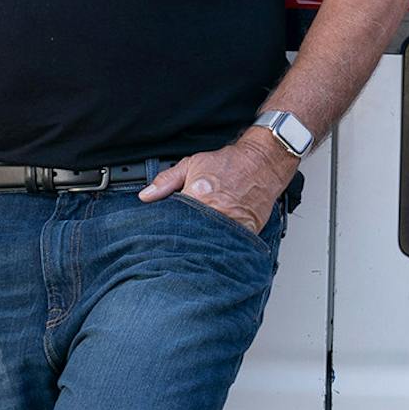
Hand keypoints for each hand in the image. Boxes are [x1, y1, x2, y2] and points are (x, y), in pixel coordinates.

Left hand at [137, 128, 297, 232]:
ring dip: (200, 244)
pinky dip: (221, 245)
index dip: (164, 228)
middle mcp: (214, 213)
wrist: (262, 163)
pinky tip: (215, 241)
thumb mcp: (192, 164)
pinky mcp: (246, 233)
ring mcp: (231, 225)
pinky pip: (229, 246)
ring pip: (208, 244)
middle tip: (177, 239)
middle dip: (181, 238)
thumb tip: (145, 196)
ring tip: (196, 242)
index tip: (160, 232)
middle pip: (188, 236)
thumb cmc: (230, 164)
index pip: (171, 221)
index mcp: (197, 196)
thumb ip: (166, 181)